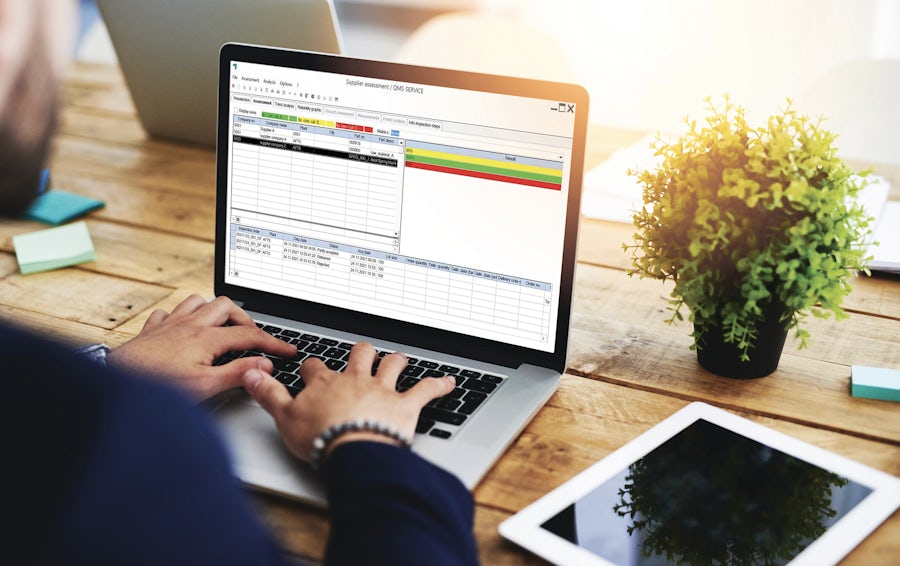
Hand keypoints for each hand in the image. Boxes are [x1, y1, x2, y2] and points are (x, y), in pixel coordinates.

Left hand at [108, 294, 295, 399]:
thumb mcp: (205, 386)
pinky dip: (181, 317)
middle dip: (245, 320)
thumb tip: (264, 365)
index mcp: (207, 337)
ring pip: (198, 302)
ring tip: (222, 327)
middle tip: (253, 337)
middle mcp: (190, 324)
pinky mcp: (151, 330)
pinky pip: (169, 312)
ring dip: (214, 311)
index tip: (288, 350)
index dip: (273, 343)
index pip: (250, 335)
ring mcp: (169, 324)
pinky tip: (183, 329)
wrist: (115, 382)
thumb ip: (237, 373)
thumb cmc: (156, 386)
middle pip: (227, 307)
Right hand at [242, 342, 454, 461]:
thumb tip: (249, 375)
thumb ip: (267, 394)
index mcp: (326, 383)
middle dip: (360, 352)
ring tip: (400, 359)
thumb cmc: (320, 437)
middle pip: (358, 355)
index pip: (316, 366)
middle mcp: (356, 379)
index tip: (311, 368)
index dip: (313, 367)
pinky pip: (426, 389)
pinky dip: (440, 384)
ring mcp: (382, 390)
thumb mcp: (284, 418)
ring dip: (396, 361)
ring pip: (391, 364)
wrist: (353, 450)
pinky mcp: (406, 405)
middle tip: (362, 352)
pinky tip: (450, 381)